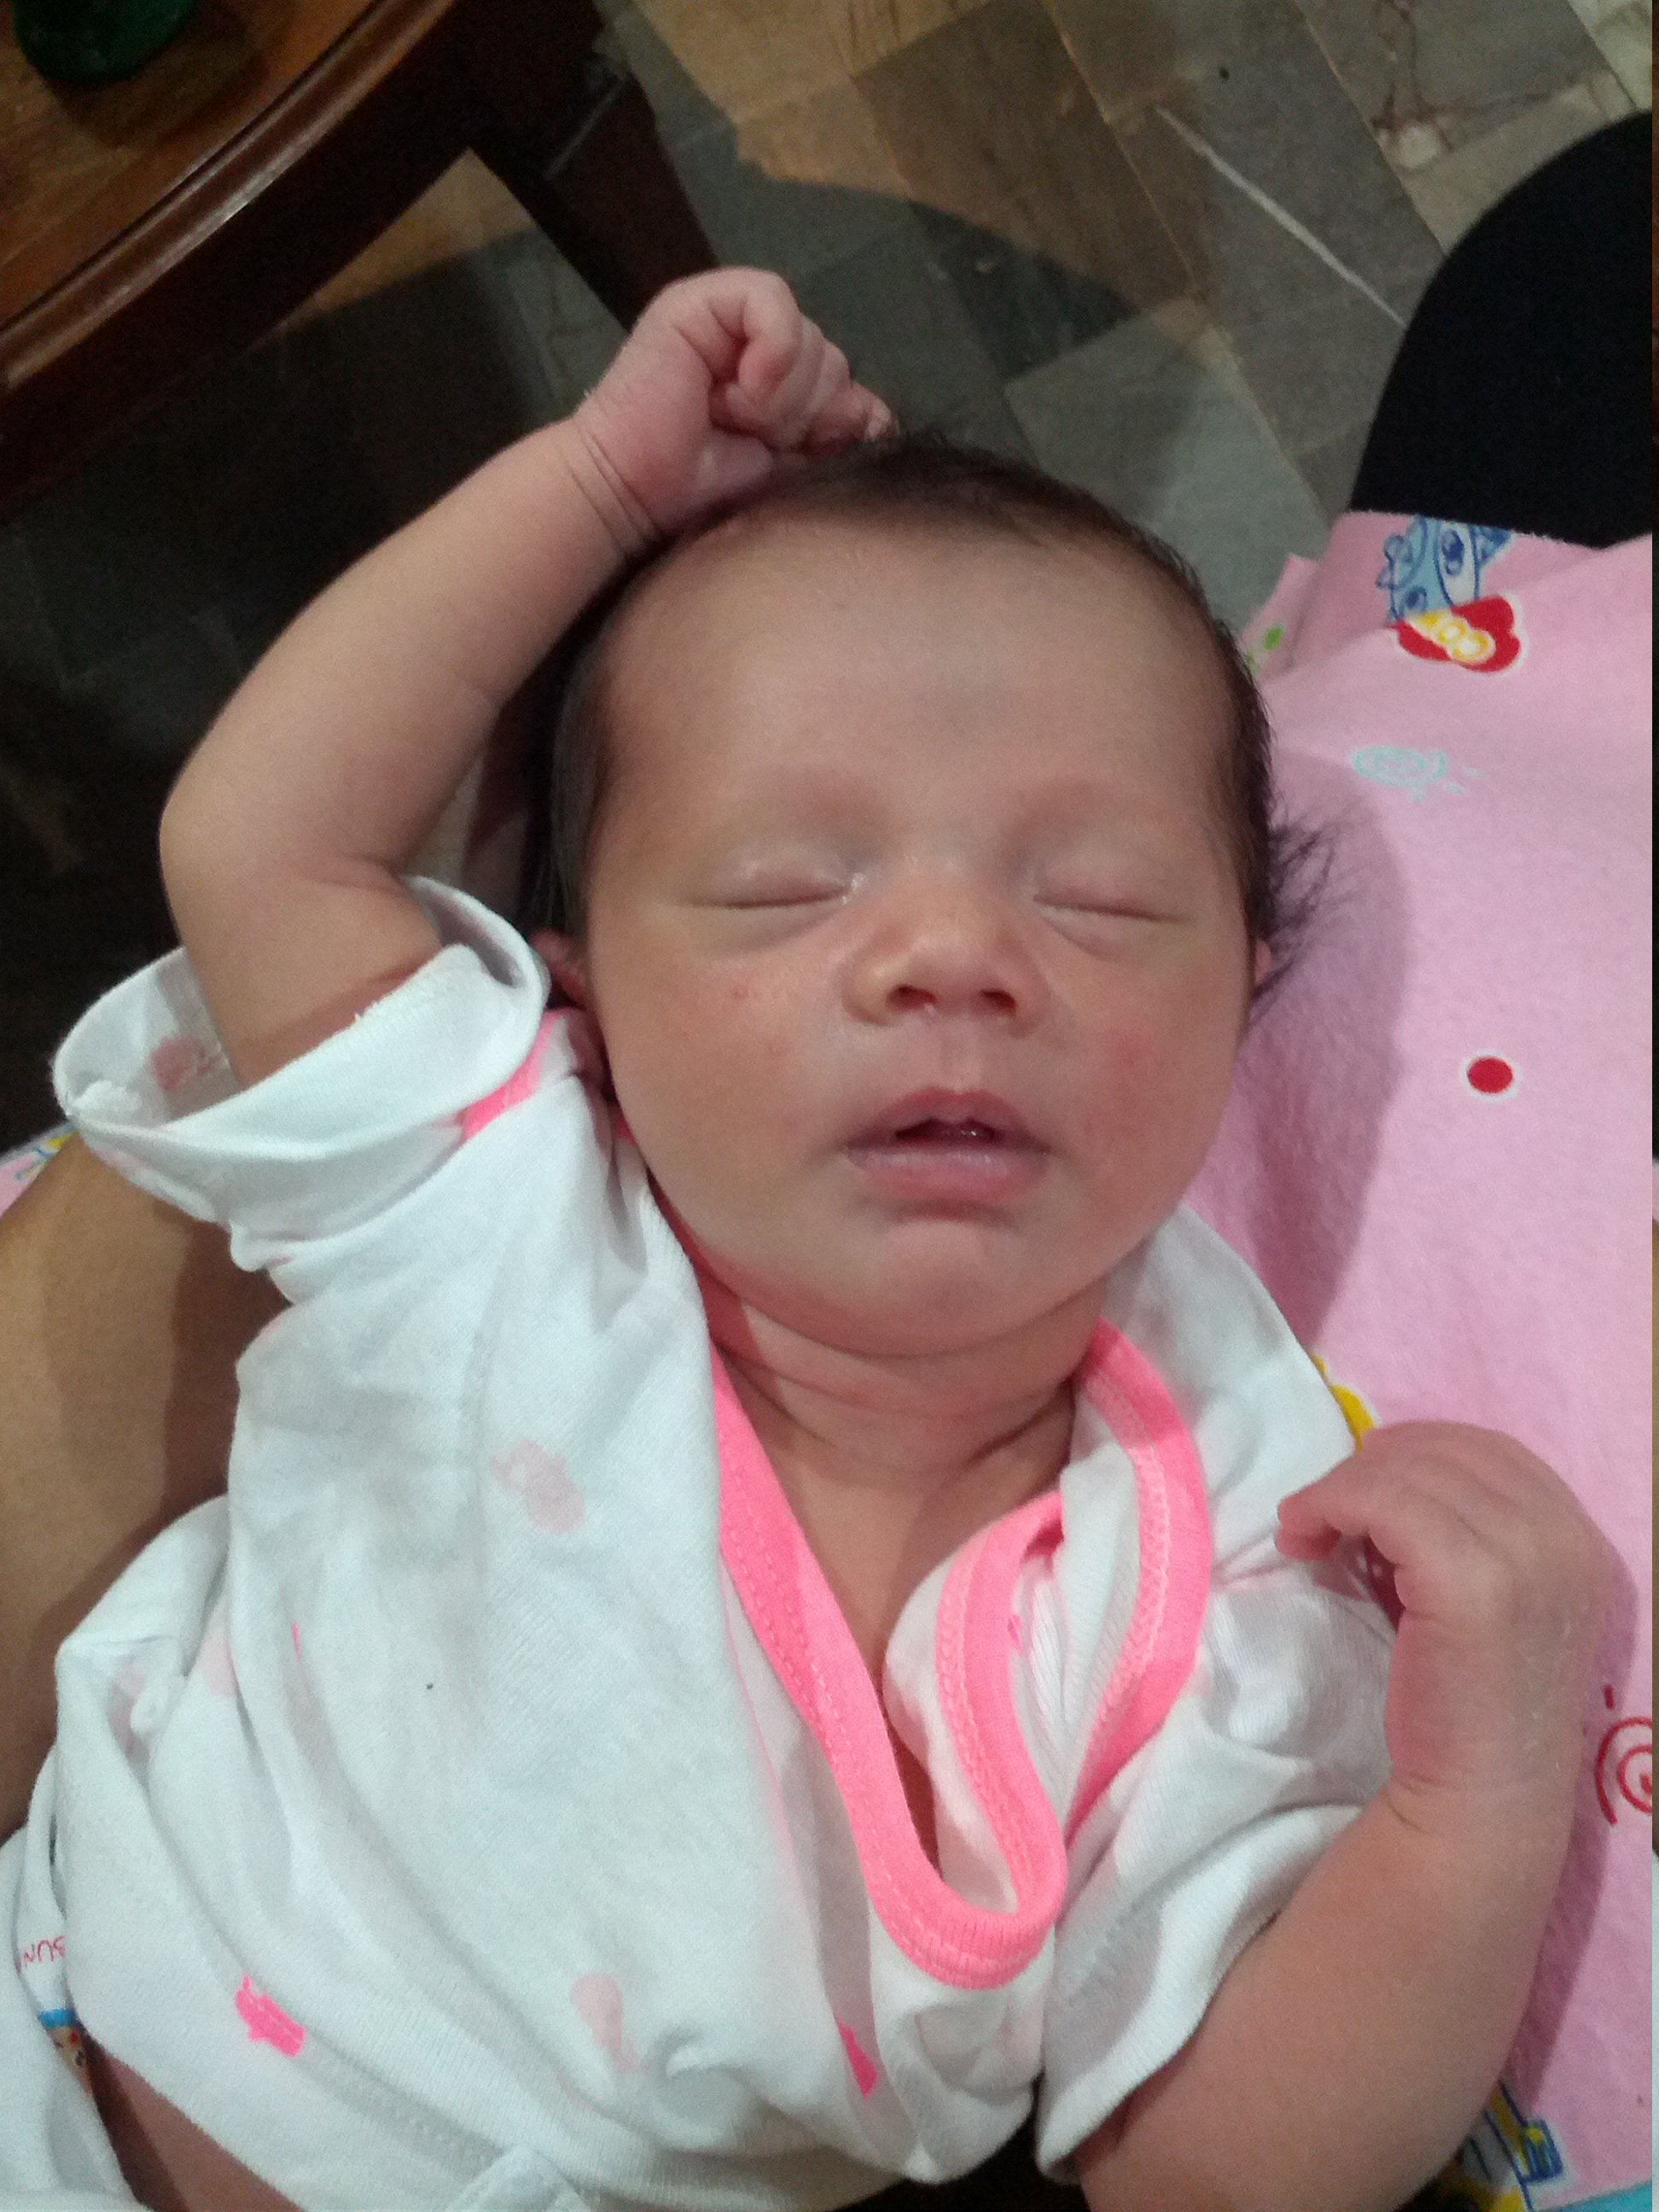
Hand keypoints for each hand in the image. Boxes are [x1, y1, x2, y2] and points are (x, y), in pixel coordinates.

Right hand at [566, 268, 894, 554]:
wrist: (632, 495)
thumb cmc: (700, 491)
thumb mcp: (788, 466)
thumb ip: (834, 434)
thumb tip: (879, 413)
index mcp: (778, 381)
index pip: (841, 379)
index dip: (835, 417)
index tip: (797, 451)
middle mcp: (755, 344)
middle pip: (830, 357)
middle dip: (805, 411)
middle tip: (754, 438)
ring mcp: (728, 318)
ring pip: (809, 337)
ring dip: (781, 396)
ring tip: (734, 420)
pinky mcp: (699, 302)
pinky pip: (772, 301)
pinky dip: (771, 352)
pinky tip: (739, 389)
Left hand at [1275, 1422, 1615, 1838]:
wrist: (1482, 1802)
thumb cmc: (1468, 1706)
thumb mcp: (1488, 1598)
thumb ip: (1464, 1533)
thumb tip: (1381, 1470)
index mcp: (1577, 1538)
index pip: (1488, 1449)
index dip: (1412, 1453)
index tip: (1360, 1488)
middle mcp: (1566, 1538)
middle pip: (1444, 1450)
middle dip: (1368, 1469)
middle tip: (1321, 1511)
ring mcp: (1527, 1558)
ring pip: (1406, 1471)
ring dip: (1337, 1488)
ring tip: (1305, 1531)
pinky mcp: (1472, 1584)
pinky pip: (1381, 1503)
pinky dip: (1327, 1506)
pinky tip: (1302, 1542)